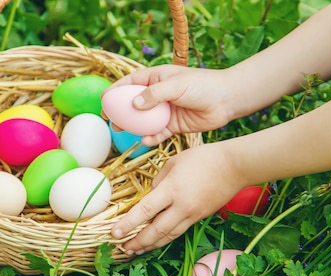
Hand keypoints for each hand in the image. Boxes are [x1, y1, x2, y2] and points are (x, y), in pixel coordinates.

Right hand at [104, 65, 235, 145]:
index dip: (116, 90)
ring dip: (133, 126)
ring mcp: (165, 111)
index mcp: (157, 79)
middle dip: (120, 112)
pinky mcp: (174, 126)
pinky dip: (151, 137)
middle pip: (133, 103)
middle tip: (109, 120)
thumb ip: (154, 95)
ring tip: (122, 131)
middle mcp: (159, 95)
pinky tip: (146, 140)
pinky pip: (158, 133)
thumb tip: (134, 105)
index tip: (104, 100)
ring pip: (144, 120)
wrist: (226, 100)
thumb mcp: (176, 85)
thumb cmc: (202, 85)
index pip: (131, 83)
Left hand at [110, 142, 243, 253]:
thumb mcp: (174, 162)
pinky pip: (179, 230)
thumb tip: (151, 195)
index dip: (128, 224)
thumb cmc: (203, 158)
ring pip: (168, 235)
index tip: (115, 233)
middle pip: (156, 230)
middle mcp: (181, 206)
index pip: (145, 211)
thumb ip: (158, 180)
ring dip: (150, 244)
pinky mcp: (200, 217)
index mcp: (172, 189)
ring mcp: (192, 214)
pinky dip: (165, 237)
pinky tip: (156, 239)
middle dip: (137, 242)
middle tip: (122, 248)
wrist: (234, 166)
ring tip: (136, 250)